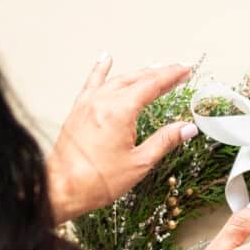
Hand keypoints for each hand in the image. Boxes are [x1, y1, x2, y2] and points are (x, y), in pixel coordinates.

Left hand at [47, 55, 197, 223]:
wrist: (62, 188)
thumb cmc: (95, 180)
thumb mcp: (139, 163)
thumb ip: (165, 141)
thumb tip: (187, 128)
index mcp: (120, 112)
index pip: (152, 85)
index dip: (171, 76)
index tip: (185, 70)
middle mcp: (102, 102)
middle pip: (136, 79)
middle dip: (159, 73)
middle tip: (177, 70)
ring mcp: (88, 103)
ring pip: (117, 79)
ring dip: (138, 73)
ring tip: (154, 68)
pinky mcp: (78, 110)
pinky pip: (93, 83)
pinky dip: (102, 71)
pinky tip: (105, 60)